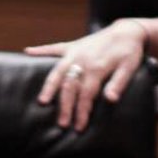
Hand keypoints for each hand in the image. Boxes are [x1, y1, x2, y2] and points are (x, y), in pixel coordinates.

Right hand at [27, 21, 148, 132]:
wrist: (128, 30)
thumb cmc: (129, 51)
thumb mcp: (130, 67)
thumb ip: (119, 83)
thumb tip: (110, 99)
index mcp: (97, 67)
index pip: (86, 95)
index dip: (82, 112)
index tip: (79, 127)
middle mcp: (82, 60)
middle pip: (69, 87)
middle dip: (65, 106)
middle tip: (62, 124)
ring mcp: (75, 52)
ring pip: (57, 72)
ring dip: (49, 87)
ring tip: (42, 101)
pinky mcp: (72, 46)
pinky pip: (53, 48)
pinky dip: (40, 50)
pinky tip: (27, 52)